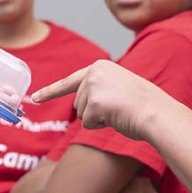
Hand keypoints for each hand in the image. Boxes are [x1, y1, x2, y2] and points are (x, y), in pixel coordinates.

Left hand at [30, 60, 166, 140]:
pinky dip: (101, 125)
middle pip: (78, 103)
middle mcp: (93, 72)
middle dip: (94, 112)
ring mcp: (92, 86)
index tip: (34, 98)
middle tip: (118, 109)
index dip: (50, 92)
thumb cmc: (143, 105)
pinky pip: (88, 123)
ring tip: (119, 112)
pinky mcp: (93, 102)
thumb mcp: (119, 88)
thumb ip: (100, 91)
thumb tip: (84, 108)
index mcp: (100, 67)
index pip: (70, 81)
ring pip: (82, 114)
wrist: (157, 112)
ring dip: (99, 119)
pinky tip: (117, 117)